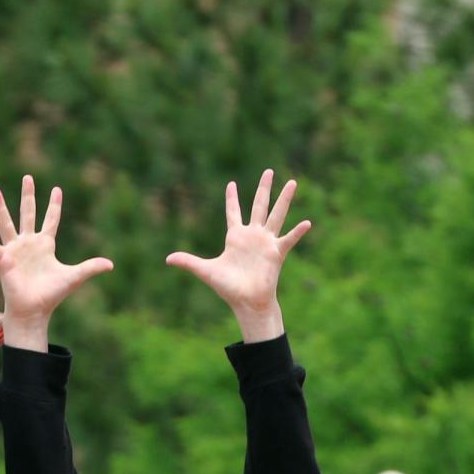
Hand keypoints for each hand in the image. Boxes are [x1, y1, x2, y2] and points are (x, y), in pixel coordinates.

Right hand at [0, 175, 112, 348]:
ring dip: (0, 208)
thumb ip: (90, 268)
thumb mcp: (74, 277)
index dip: (54, 205)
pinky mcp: (3, 261)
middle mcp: (28, 244)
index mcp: (45, 245)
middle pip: (27, 213)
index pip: (51, 220)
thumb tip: (111, 265)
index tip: (57, 189)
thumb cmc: (51, 296)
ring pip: (6, 223)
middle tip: (27, 177)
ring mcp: (14, 251)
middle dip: (28, 196)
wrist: (34, 311)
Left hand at [165, 170, 310, 340]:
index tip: (231, 184)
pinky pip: (288, 239)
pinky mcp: (276, 252)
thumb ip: (188, 262)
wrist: (246, 302)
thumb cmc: (228, 288)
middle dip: (264, 188)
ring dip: (284, 199)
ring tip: (293, 182)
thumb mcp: (206, 271)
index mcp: (236, 237)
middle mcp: (252, 236)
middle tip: (268, 171)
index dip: (232, 198)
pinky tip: (306, 223)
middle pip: (259, 206)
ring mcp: (266, 242)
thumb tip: (167, 259)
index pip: (233, 212)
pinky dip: (297, 232)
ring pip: (276, 215)